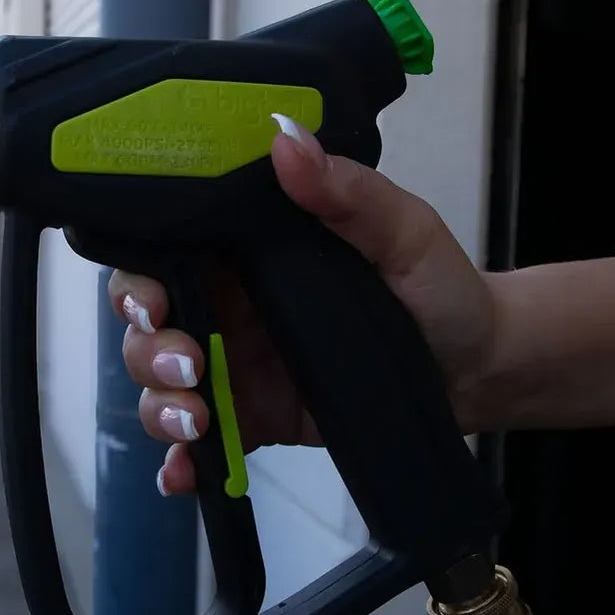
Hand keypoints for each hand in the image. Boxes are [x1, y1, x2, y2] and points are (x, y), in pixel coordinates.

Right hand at [107, 114, 500, 495]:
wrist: (475, 369)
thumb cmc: (439, 288)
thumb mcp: (402, 231)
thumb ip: (347, 192)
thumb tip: (286, 140)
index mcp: (249, 254)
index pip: (165, 255)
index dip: (138, 279)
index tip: (150, 302)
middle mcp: (230, 308)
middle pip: (150, 326)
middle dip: (148, 349)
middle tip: (187, 363)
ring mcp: (237, 367)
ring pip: (164, 384)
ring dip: (160, 404)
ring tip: (197, 420)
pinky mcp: (255, 419)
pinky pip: (205, 441)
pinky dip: (182, 462)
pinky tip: (182, 474)